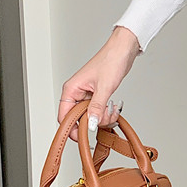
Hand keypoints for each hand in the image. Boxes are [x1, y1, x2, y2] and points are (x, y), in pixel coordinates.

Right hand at [58, 26, 141, 142]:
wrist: (123, 50)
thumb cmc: (111, 60)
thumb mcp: (104, 87)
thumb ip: (97, 108)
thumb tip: (91, 124)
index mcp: (71, 89)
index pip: (64, 116)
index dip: (72, 129)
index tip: (83, 136)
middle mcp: (76, 93)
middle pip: (78, 119)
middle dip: (93, 121)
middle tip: (105, 117)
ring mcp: (87, 95)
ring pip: (90, 116)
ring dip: (103, 118)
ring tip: (112, 109)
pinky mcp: (96, 95)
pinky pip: (98, 111)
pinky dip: (106, 113)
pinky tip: (113, 108)